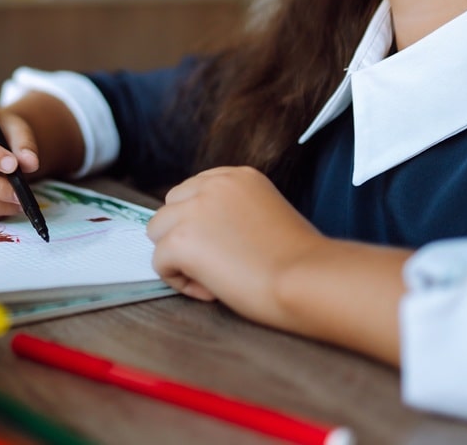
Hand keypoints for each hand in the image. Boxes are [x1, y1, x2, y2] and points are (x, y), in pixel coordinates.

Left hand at [145, 166, 326, 328]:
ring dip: (178, 257)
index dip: (202, 224)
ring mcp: (193, 210)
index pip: (193, 192)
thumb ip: (233, 213)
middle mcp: (212, 184)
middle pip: (170, 208)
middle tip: (220, 265)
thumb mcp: (267, 215)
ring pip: (157, 232)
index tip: (226, 246)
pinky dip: (179, 281)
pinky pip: (159, 262)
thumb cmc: (299, 261)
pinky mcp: (181, 240)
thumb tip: (204, 234)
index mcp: (237, 176)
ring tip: (214, 278)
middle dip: (185, 236)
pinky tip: (211, 290)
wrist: (309, 280)